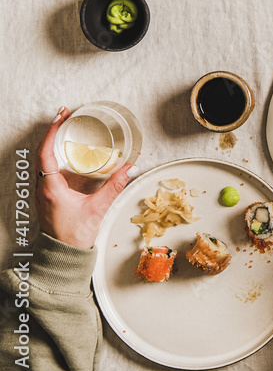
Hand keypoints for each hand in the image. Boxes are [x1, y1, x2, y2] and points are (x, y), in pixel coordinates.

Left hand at [36, 107, 133, 248]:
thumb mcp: (98, 208)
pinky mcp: (50, 196)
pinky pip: (51, 171)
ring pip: (46, 161)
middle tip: (66, 116)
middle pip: (44, 152)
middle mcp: (43, 187)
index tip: (61, 116)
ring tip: (69, 131)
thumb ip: (115, 186)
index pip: (46, 152)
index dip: (53, 131)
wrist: (64, 254)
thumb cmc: (75, 235)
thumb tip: (130, 168)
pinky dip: (60, 159)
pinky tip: (72, 156)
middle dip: (55, 132)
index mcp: (51, 187)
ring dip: (57, 145)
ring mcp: (45, 192)